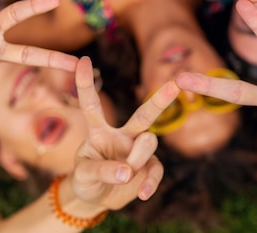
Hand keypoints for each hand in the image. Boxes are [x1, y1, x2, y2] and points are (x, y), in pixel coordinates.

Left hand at [72, 57, 179, 207]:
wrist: (97, 198)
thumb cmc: (86, 179)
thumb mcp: (84, 175)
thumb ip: (103, 170)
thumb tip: (128, 171)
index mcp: (98, 130)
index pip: (91, 104)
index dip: (85, 83)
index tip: (82, 59)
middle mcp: (122, 135)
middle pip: (143, 114)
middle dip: (160, 100)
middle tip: (174, 85)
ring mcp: (137, 151)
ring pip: (149, 143)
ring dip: (137, 158)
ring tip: (125, 174)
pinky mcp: (148, 168)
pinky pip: (156, 170)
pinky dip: (150, 182)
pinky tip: (142, 193)